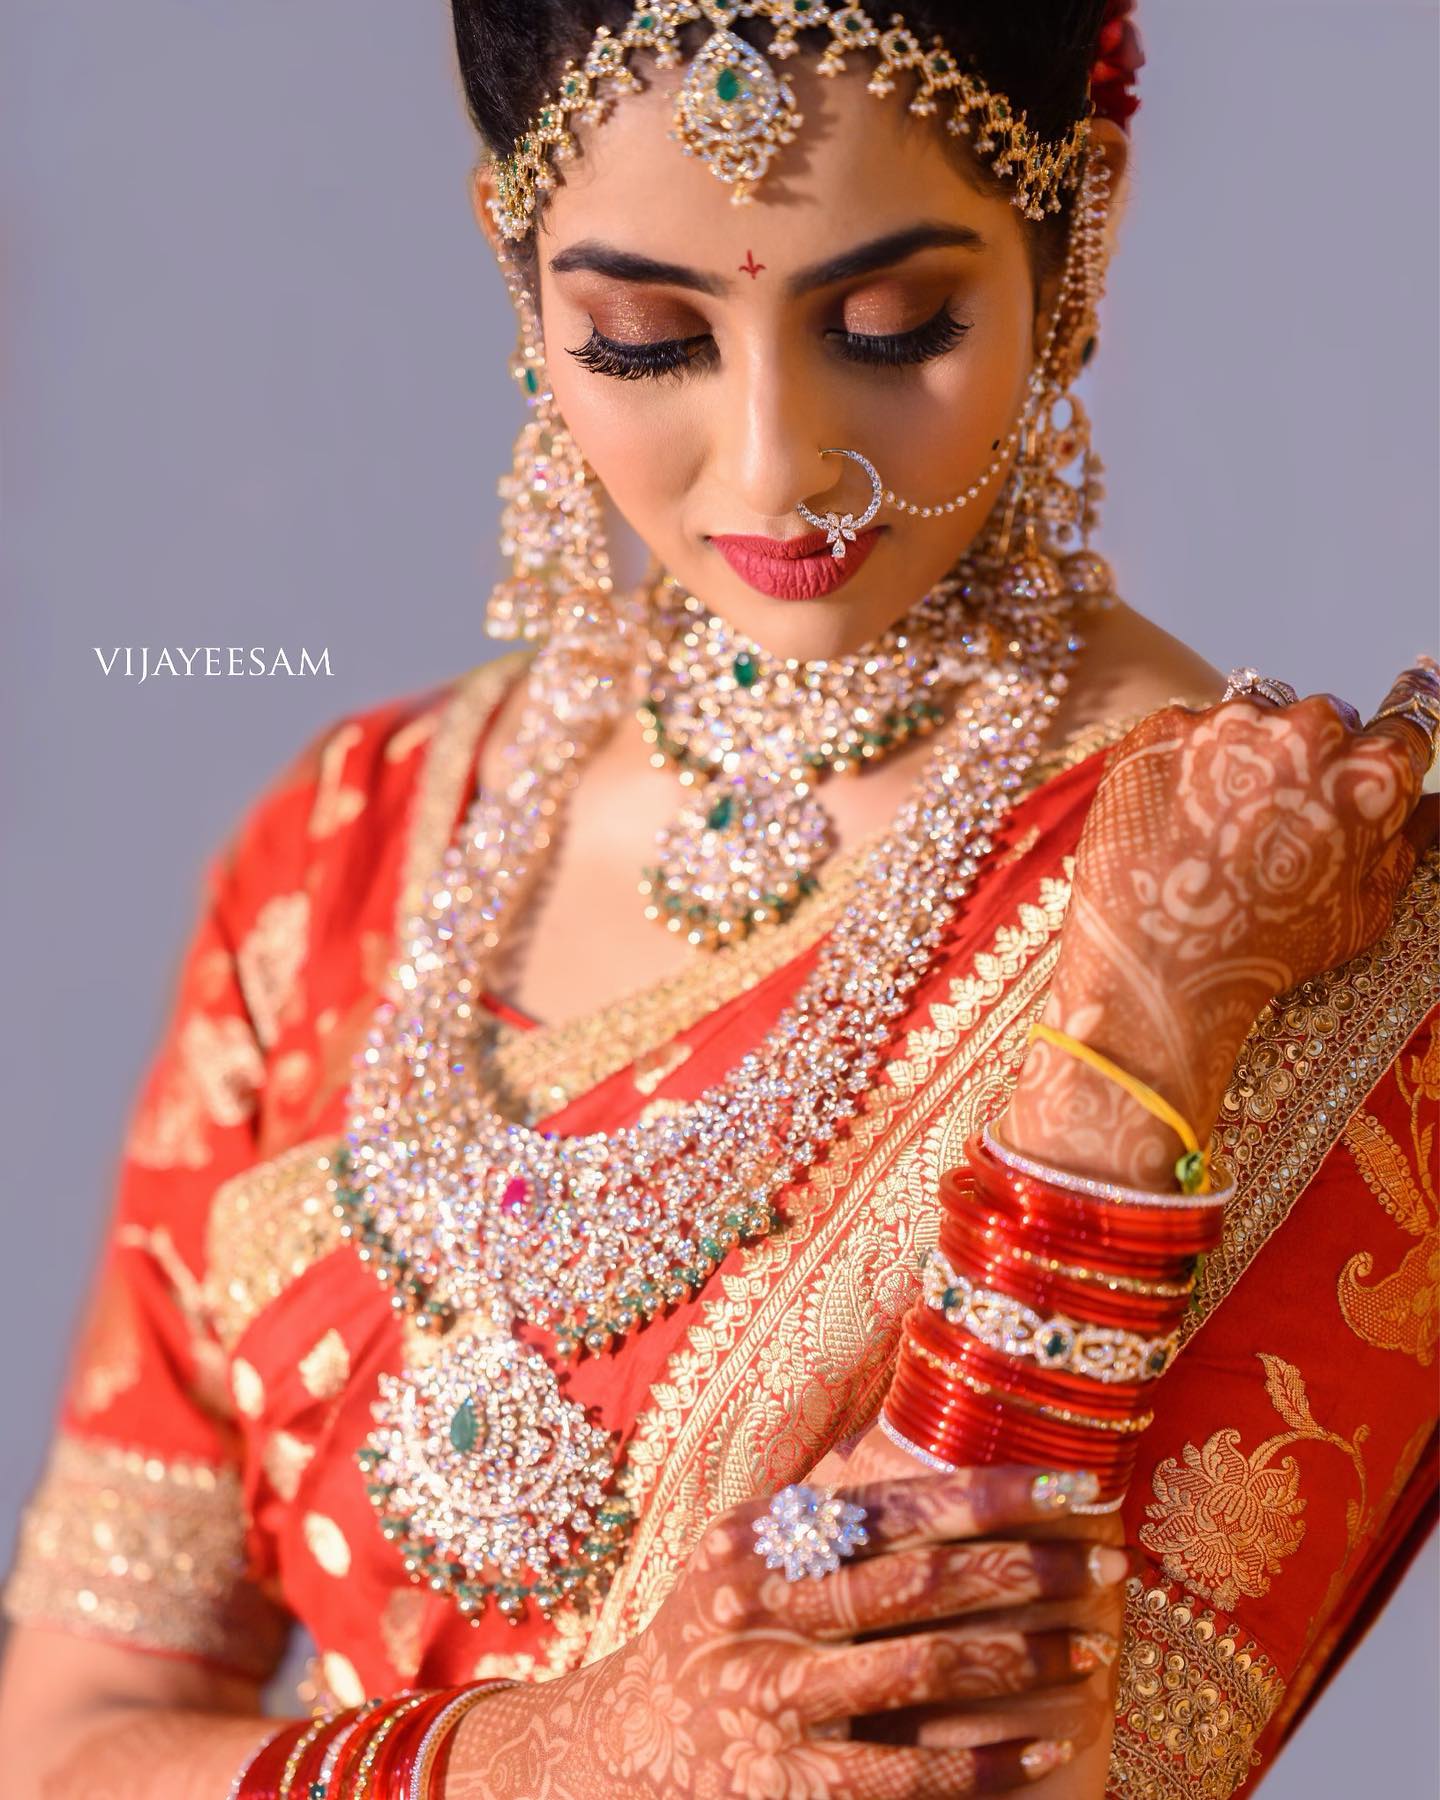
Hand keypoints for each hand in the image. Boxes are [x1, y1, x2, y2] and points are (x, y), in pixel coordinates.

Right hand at [448, 1463, 1127, 1798]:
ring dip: (1018, 1660)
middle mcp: (764, 1606)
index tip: (1072, 1489)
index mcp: (762, 1536)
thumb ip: (827, 1521)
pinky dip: (984, 1764)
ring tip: (1088, 1651)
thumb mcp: (744, 1553)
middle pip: (920, 1580)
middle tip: (1106, 1564)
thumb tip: (952, 1486)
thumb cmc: (709, 1632)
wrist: (621, 1746)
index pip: (896, 1504)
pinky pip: (910, 1775)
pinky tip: (1042, 1749)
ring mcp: (775, 1698)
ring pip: (923, 1671)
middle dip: (1026, 1570)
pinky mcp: (791, 1784)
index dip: (992, 1496)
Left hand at [1000, 662, 1438, 1186]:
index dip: (1384, 750)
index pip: (1404, 727)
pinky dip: (1184, 763)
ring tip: (1219, 822)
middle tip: (1275, 822)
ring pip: (1252, 716)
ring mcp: (1228, 722)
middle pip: (1324, 719)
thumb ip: (1405, 845)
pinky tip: (1176, 818)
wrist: (1155, 966)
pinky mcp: (1160, 729)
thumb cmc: (1267, 950)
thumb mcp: (1361, 910)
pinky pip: (1186, 730)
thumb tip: (1436, 806)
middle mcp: (1308, 729)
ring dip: (1245, 752)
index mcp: (1372, 772)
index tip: (1372, 746)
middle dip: (1308, 759)